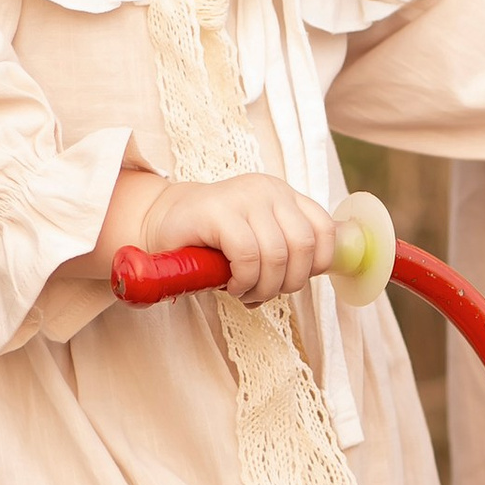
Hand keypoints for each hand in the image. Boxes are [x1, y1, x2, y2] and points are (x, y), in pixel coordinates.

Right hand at [99, 166, 336, 304]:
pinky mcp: (218, 211)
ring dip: (264, 286)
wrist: (160, 224)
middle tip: (263, 294)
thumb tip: (320, 271)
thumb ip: (286, 248)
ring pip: (277, 254)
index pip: (324, 229)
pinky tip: (230, 283)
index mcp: (283, 196)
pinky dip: (244, 279)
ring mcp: (243, 197)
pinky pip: (247, 255)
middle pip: (303, 246)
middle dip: (288, 283)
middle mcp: (268, 190)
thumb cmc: (211, 242)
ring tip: (244, 291)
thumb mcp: (257, 241)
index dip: (317, 264)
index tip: (294, 280)